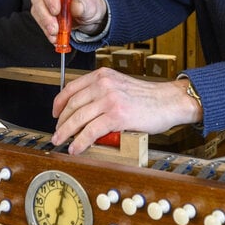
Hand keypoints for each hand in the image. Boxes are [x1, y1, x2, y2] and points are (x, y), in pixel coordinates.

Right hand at [31, 0, 106, 40]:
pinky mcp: (42, 12)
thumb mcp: (92, 5)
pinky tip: (55, 38)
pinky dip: (46, 31)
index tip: (56, 11)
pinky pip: (39, 21)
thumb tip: (74, 6)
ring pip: (37, 10)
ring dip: (45, 25)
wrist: (89, 17)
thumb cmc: (90, 6)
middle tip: (54, 28)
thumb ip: (83, 5)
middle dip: (45, 15)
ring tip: (56, 35)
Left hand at [51, 67, 202, 154]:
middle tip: (57, 133)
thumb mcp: (120, 85)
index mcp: (102, 76)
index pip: (71, 88)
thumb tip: (83, 111)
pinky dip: (80, 142)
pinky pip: (90, 131)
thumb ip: (102, 92)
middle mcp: (103, 84)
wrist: (169, 101)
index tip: (55, 113)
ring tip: (61, 142)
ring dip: (66, 133)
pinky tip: (76, 148)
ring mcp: (109, 99)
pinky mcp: (116, 116)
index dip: (59, 103)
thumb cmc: (148, 97)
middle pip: (72, 105)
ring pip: (78, 118)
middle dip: (61, 122)